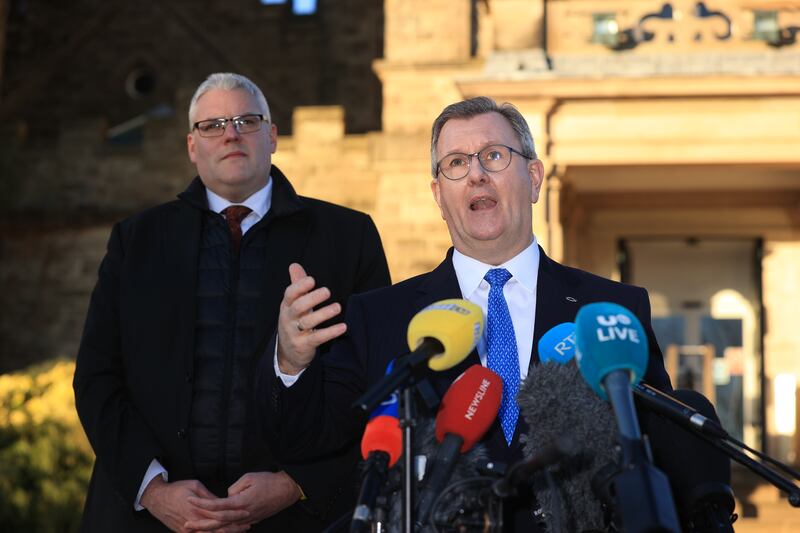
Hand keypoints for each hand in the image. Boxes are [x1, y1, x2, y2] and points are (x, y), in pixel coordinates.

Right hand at [141, 477, 248, 532]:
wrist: (157, 499)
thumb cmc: (176, 490)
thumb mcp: (195, 486)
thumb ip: (209, 497)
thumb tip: (223, 502)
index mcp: (198, 509)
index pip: (221, 514)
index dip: (235, 514)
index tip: (246, 511)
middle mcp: (194, 522)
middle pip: (218, 528)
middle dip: (234, 527)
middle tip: (247, 524)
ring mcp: (189, 530)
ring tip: (240, 530)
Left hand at [186, 471, 300, 528]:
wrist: (286, 490)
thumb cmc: (269, 481)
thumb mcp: (249, 478)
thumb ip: (234, 488)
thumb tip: (226, 496)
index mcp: (241, 502)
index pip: (217, 505)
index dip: (202, 503)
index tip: (190, 500)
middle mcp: (243, 514)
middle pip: (218, 522)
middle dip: (200, 524)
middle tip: (186, 525)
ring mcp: (248, 519)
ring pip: (225, 528)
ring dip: (210, 529)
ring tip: (197, 530)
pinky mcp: (252, 520)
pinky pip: (234, 528)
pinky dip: (222, 530)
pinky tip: (214, 531)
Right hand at [277, 263, 346, 373]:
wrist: (287, 353)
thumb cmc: (294, 322)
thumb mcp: (293, 305)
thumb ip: (296, 285)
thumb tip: (294, 265)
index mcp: (286, 306)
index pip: (289, 294)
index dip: (299, 286)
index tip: (312, 280)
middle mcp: (288, 318)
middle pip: (298, 307)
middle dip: (312, 298)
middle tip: (327, 291)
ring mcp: (294, 333)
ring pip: (308, 322)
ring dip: (323, 314)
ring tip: (338, 307)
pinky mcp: (303, 345)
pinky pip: (317, 338)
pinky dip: (330, 332)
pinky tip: (343, 327)